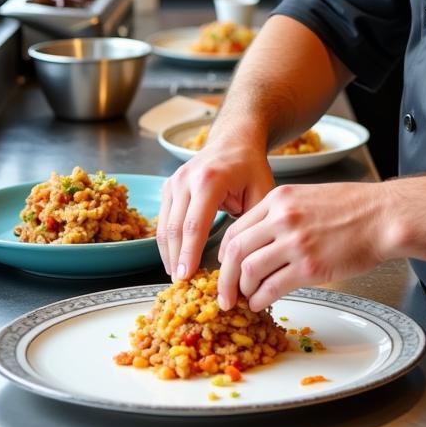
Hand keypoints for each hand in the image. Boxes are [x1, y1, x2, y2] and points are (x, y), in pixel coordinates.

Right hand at [156, 136, 274, 281]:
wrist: (234, 141)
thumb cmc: (251, 168)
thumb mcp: (262, 192)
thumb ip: (251, 223)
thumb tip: (243, 260)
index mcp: (210, 180)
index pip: (195, 224)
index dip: (189, 254)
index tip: (187, 278)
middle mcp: (186, 179)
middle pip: (175, 228)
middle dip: (176, 259)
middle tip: (181, 285)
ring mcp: (174, 181)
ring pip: (164, 226)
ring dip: (168, 254)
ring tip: (177, 277)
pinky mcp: (168, 187)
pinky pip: (163, 219)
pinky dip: (167, 241)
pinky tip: (174, 259)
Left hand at [216, 181, 390, 310]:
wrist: (384, 216)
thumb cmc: (354, 207)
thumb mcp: (310, 196)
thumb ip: (284, 213)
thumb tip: (264, 239)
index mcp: (280, 199)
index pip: (237, 227)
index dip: (226, 252)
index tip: (226, 266)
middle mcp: (283, 218)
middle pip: (236, 250)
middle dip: (225, 277)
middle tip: (224, 292)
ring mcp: (295, 243)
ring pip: (249, 270)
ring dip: (242, 290)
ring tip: (246, 299)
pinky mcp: (309, 266)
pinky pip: (272, 287)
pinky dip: (261, 299)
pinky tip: (261, 302)